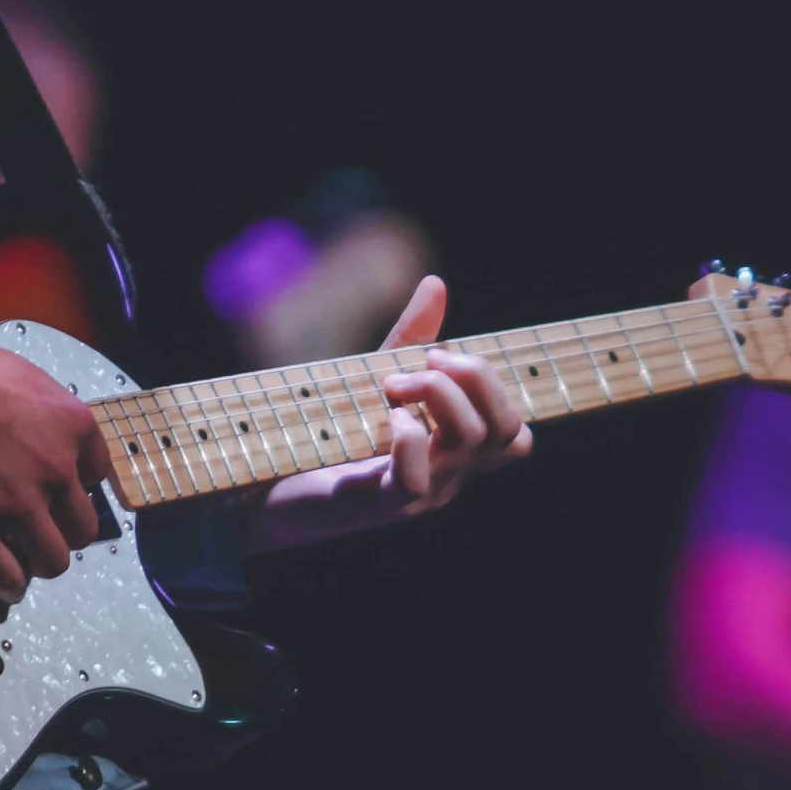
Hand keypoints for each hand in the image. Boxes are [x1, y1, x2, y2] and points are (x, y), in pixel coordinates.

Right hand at [0, 321, 109, 602]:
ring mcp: (19, 505)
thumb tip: (34, 432)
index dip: (75, 486)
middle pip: (83, 526)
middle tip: (40, 527)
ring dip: (39, 562)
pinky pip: (7, 577)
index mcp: (74, 427)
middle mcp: (57, 470)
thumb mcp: (22, 378)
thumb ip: (42, 415)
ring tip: (22, 558)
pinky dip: (9, 587)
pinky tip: (3, 585)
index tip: (57, 491)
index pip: (99, 475)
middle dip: (63, 530)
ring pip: (53, 560)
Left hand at [247, 276, 533, 553]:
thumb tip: (436, 284)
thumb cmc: (331, 435)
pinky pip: (415, 478)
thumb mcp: (376, 379)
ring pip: (470, 443)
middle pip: (507, 432)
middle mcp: (447, 478)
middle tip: (424, 363)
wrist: (273, 491)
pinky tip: (387, 418)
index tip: (444, 358)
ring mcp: (419, 495)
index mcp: (454, 454)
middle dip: (476, 379)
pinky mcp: (378, 505)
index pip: (517, 434)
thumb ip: (411, 339)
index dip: (496, 387)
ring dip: (437, 392)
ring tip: (392, 384)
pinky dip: (407, 437)